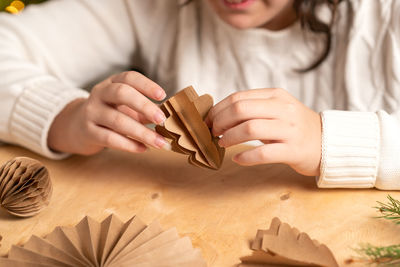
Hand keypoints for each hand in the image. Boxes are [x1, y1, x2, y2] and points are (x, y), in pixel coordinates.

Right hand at [48, 71, 169, 154]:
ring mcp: (92, 112)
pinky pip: (110, 138)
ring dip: (142, 132)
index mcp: (112, 83)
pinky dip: (129, 144)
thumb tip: (168, 118)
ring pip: (117, 120)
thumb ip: (145, 111)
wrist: (76, 127)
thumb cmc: (109, 114)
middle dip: (144, 106)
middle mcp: (100, 94)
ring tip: (160, 143)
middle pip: (122, 93)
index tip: (163, 96)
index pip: (129, 78)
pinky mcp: (88, 132)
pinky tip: (143, 148)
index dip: (147, 85)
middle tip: (161, 120)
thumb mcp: (126, 107)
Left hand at [206, 88, 321, 175]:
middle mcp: (283, 109)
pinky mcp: (293, 151)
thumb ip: (253, 108)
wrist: (326, 143)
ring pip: (250, 129)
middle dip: (220, 122)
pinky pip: (263, 153)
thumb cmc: (294, 127)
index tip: (208, 121)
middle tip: (213, 132)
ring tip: (222, 143)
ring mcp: (289, 130)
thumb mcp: (276, 109)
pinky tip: (237, 158)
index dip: (218, 110)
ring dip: (230, 137)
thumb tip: (218, 115)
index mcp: (276, 96)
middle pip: (241, 110)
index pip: (239, 98)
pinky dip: (246, 156)